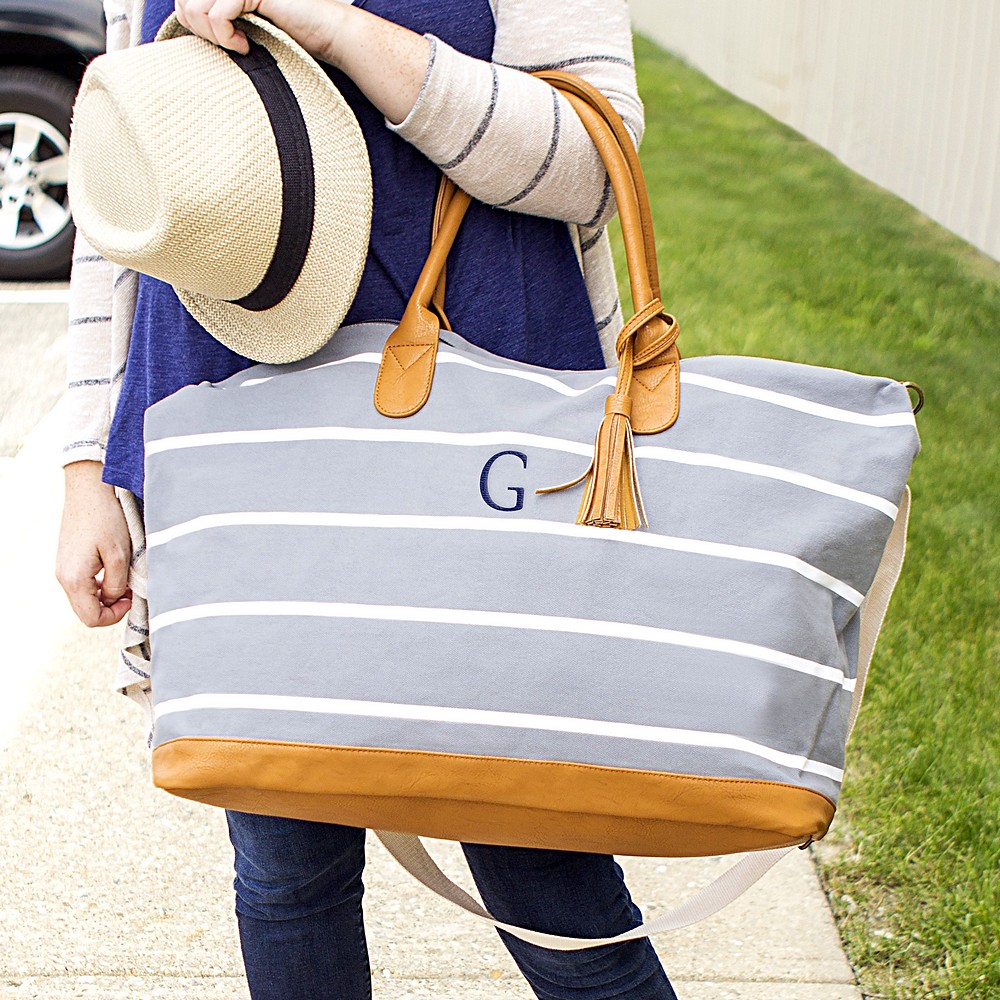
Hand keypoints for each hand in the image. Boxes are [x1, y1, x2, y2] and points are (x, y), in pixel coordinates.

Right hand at [56, 461, 132, 627]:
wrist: (89, 489)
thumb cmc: (106, 519)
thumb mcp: (120, 555)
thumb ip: (117, 583)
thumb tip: (114, 598)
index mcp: (73, 579)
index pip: (92, 618)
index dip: (115, 616)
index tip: (131, 599)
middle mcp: (63, 577)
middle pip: (87, 610)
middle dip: (111, 607)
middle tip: (131, 591)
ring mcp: (63, 568)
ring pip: (85, 597)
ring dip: (106, 595)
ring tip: (125, 579)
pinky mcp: (69, 559)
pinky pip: (83, 583)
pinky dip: (100, 584)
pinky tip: (115, 570)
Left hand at [173, 0, 428, 124]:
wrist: (330, 37)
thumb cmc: (296, 42)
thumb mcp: (250, 36)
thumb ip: (222, 28)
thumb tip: (190, 33)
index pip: (184, 0)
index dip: (191, 24)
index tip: (222, 45)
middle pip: (184, 1)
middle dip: (200, 31)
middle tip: (229, 47)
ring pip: (196, 6)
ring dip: (214, 36)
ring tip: (239, 47)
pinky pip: (217, 13)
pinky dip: (226, 36)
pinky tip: (245, 46)